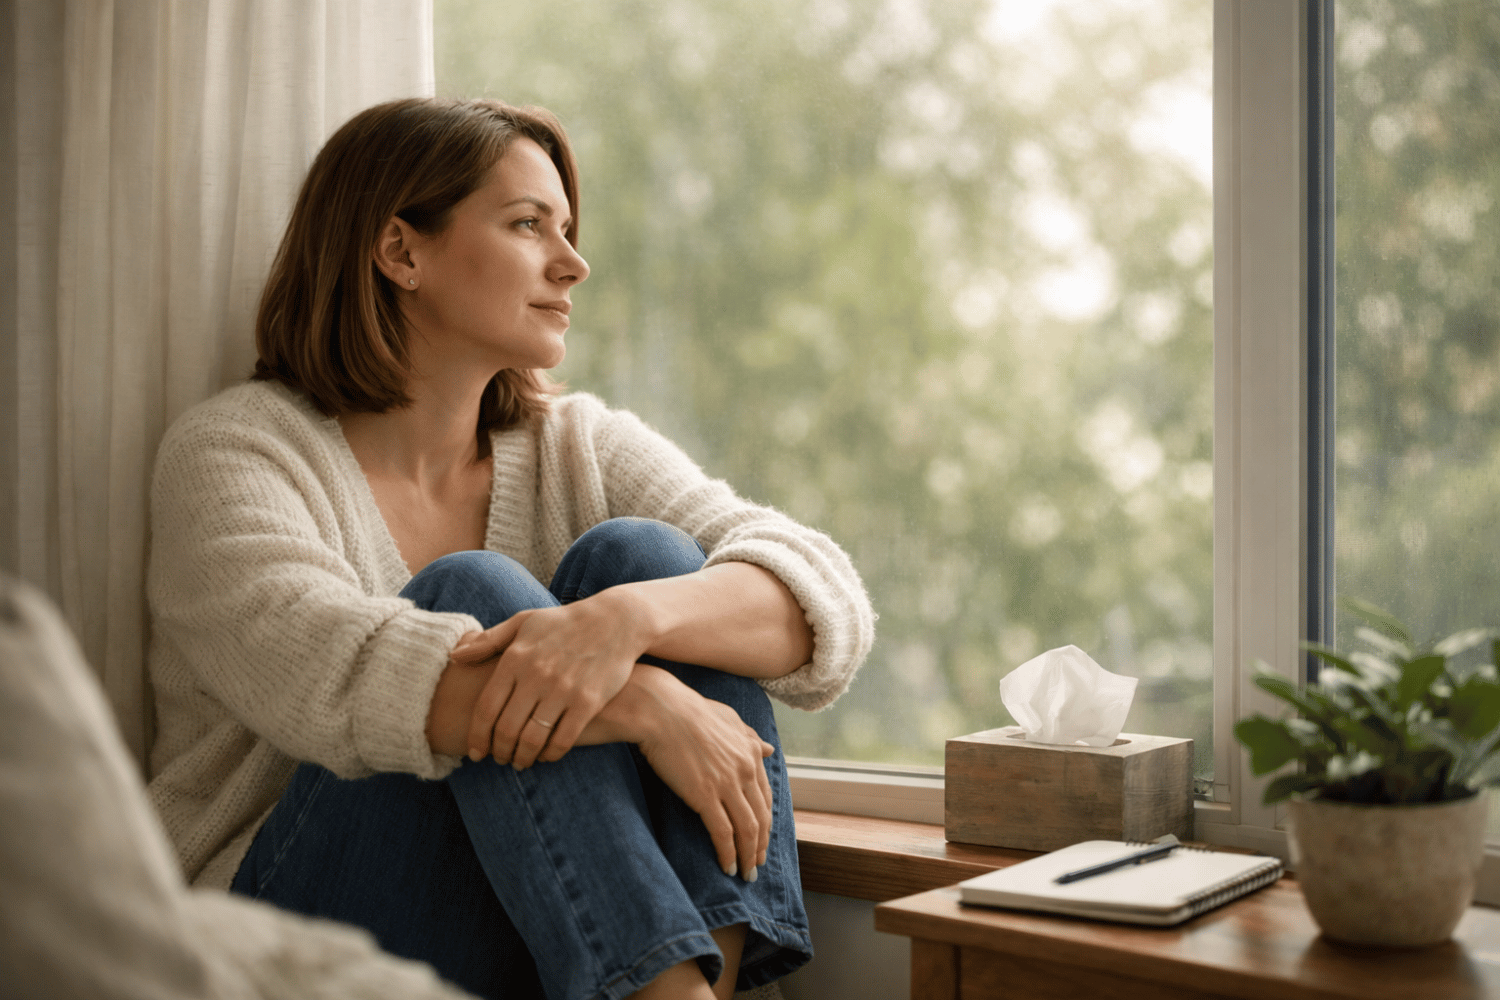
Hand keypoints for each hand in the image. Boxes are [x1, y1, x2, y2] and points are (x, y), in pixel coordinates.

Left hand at [452, 590, 645, 768]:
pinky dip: (551, 754)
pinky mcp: (588, 702)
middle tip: (499, 759)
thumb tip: (455, 657)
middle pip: (507, 728)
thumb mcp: (524, 622)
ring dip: (522, 757)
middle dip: (499, 751)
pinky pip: (563, 739)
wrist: (617, 621)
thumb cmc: (565, 623)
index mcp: (516, 658)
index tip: (475, 751)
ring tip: (520, 762)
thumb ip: (488, 640)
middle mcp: (536, 675)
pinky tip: (546, 756)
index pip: (486, 707)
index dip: (478, 735)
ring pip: (532, 739)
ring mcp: (563, 690)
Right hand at [630, 667, 775, 880]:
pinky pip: (723, 832)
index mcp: (750, 753)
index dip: (766, 822)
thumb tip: (769, 749)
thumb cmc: (688, 709)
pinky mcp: (704, 795)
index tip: (762, 839)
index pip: (766, 797)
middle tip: (757, 865)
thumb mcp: (728, 717)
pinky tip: (727, 866)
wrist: (661, 710)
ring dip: (748, 855)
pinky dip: (727, 853)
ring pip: (747, 829)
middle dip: (761, 845)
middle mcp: (745, 770)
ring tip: (745, 873)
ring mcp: (727, 784)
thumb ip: (749, 736)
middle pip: (761, 818)